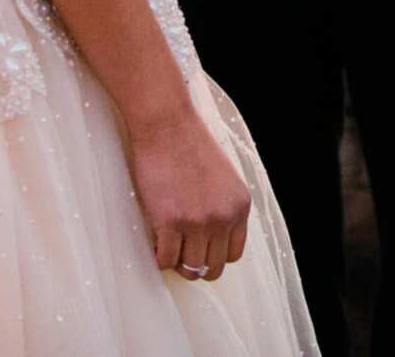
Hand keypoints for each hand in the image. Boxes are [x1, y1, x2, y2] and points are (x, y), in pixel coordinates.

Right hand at [122, 106, 251, 281]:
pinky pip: (165, 260)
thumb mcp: (224, 178)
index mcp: (240, 207)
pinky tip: (155, 242)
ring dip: (176, 263)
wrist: (167, 125)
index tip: (199, 249)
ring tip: (166, 246)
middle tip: (179, 251)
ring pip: (190, 269)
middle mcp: (224, 218)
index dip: (213, 255)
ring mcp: (198, 222)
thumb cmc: (190, 145)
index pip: (233, 254)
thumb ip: (224, 207)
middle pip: (212, 267)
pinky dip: (158, 257)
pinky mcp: (170, 222)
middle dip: (195, 264)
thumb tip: (212, 239)